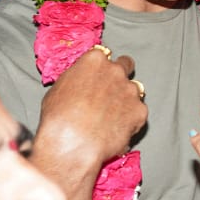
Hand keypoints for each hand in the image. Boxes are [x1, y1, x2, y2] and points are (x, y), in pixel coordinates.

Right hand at [36, 46, 146, 168]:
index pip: (104, 56)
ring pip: (135, 90)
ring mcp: (131, 91)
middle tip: (112, 92)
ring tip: (113, 115)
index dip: (102, 68)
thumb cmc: (58, 118)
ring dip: (127, 98)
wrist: (72, 143)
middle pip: (126, 65)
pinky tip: (117, 129)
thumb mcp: (59, 89)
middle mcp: (116, 71)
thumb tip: (83, 84)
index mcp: (94, 60)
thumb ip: (78, 80)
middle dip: (120, 76)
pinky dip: (131, 119)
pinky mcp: (140, 111)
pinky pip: (138, 112)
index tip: (99, 77)